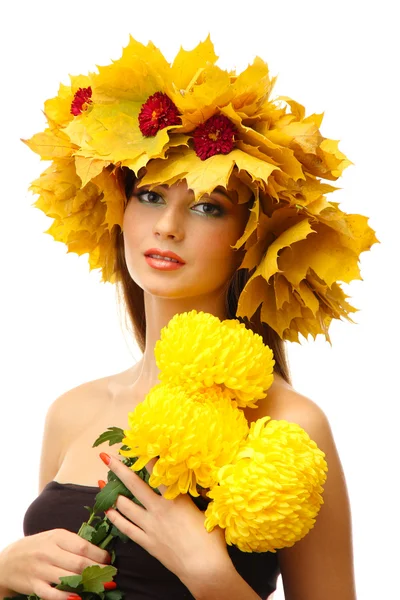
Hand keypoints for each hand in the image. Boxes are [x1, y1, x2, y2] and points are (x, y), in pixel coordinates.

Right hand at [0, 529, 110, 599]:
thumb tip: (100, 551)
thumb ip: (73, 543)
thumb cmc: (38, 547)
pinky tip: (78, 597)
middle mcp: (49, 552)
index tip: (109, 560)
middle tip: (110, 576)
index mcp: (57, 537)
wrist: (8, 561)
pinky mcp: (34, 585)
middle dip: (98, 571)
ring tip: (100, 586)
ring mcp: (41, 570)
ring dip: (87, 584)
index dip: (100, 555)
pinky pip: (52, 593)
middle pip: (79, 563)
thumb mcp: (54, 537)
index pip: (84, 546)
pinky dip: (66, 597)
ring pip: (69, 578)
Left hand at [100, 453, 232, 582]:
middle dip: (119, 469)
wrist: (203, 569)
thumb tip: (205, 480)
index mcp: (175, 498)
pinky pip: (126, 528)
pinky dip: (115, 518)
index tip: (138, 445)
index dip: (147, 457)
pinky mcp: (147, 542)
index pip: (158, 472)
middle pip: (134, 485)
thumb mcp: (210, 511)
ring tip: (103, 483)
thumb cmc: (211, 540)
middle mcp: (158, 509)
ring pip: (125, 506)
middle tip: (107, 458)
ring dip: (114, 494)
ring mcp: (150, 526)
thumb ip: (203, 494)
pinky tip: (107, 511)